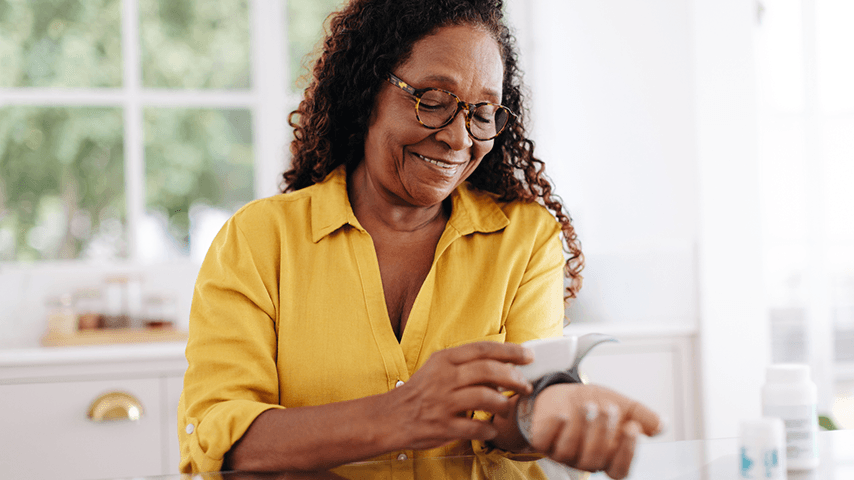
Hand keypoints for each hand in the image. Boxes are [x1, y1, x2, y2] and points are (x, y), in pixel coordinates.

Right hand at [387, 341, 533, 450]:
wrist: (391, 416)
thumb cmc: (421, 392)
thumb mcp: (439, 368)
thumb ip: (467, 365)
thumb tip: (502, 367)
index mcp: (445, 360)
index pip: (483, 349)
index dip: (510, 351)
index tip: (528, 356)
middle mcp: (445, 378)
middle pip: (488, 371)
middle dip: (514, 378)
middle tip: (525, 385)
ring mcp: (443, 402)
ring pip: (484, 397)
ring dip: (502, 404)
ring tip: (506, 408)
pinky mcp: (443, 426)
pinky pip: (474, 428)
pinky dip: (488, 429)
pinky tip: (490, 429)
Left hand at [528, 384, 661, 479]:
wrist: (563, 392)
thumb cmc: (595, 404)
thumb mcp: (623, 406)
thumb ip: (642, 416)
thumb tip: (662, 426)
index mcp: (608, 457)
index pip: (619, 470)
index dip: (626, 453)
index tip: (631, 427)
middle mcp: (584, 460)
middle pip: (594, 460)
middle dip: (602, 432)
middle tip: (607, 408)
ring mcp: (561, 453)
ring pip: (569, 451)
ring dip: (580, 426)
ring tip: (588, 405)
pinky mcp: (541, 441)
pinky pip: (544, 442)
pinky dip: (554, 427)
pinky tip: (562, 414)